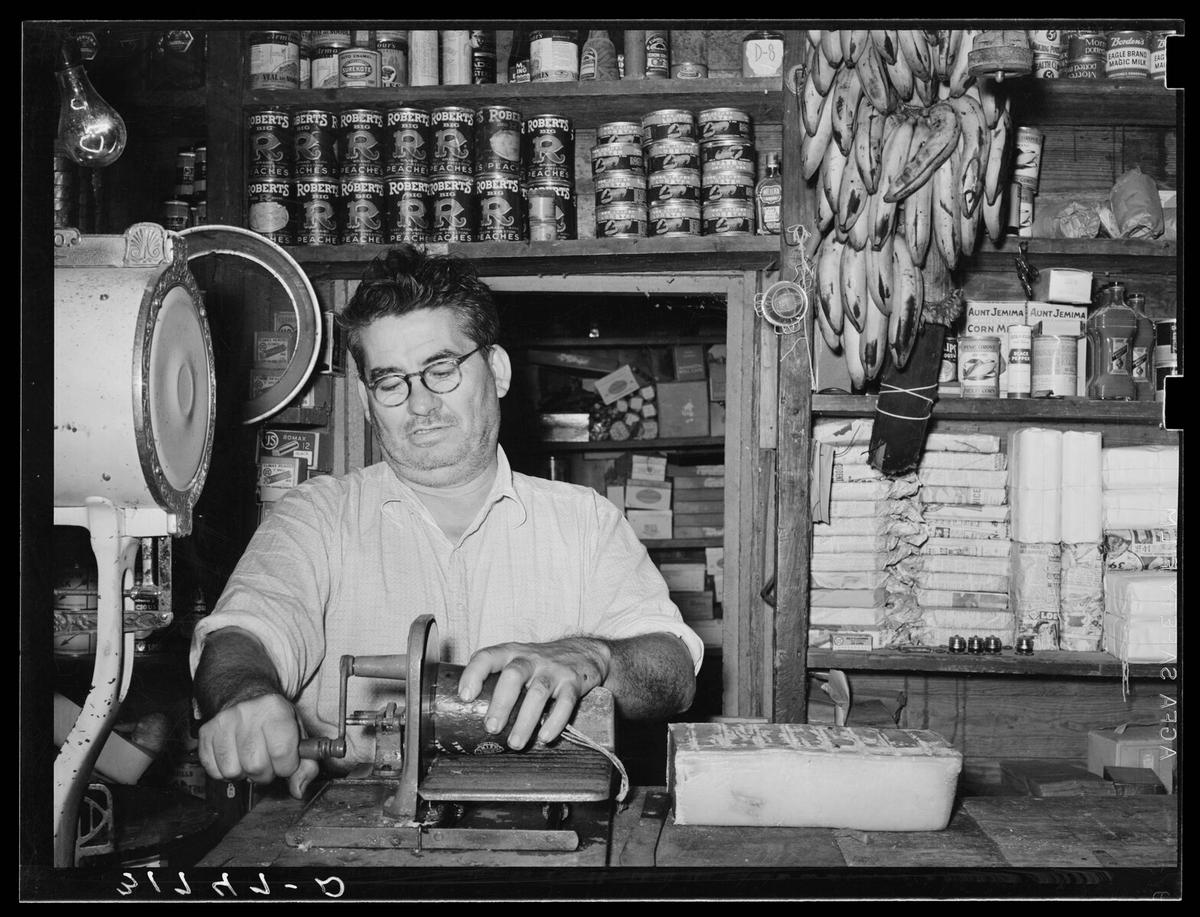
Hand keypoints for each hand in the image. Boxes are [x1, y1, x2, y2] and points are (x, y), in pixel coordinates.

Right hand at [197, 692, 317, 799]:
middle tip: (268, 761)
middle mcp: (247, 712)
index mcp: (275, 709)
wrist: (247, 698)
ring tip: (250, 759)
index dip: (286, 766)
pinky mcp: (206, 733)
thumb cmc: (274, 720)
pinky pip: (214, 770)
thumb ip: (306, 765)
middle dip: (265, 773)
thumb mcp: (298, 734)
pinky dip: (225, 772)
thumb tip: (298, 789)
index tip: (286, 762)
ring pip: (232, 771)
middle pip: (255, 765)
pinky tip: (235, 758)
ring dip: (244, 773)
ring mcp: (223, 722)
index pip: (281, 752)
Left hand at [457, 639, 609, 750]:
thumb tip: (467, 718)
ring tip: (515, 743)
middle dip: (501, 703)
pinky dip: (555, 721)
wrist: (582, 652)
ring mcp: (553, 669)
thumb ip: (497, 682)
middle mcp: (530, 658)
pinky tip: (545, 737)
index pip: (487, 657)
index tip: (466, 697)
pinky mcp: (573, 682)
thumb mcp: (516, 662)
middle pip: (513, 676)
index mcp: (510, 653)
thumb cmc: (539, 664)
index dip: (473, 674)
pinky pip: (565, 702)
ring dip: (525, 721)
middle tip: (491, 728)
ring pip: (538, 692)